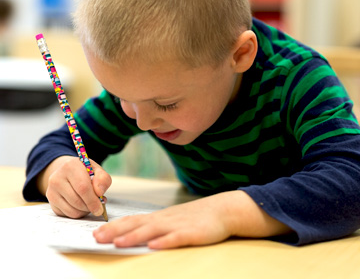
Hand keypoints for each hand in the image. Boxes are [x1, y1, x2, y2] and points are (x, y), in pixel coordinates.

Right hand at [36, 156, 111, 218]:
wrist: (67, 171)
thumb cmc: (85, 172)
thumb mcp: (97, 170)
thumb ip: (103, 179)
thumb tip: (99, 193)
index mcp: (70, 166)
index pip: (82, 187)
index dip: (93, 200)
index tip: (100, 208)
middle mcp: (57, 178)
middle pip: (77, 201)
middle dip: (90, 207)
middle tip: (97, 207)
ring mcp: (51, 191)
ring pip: (71, 210)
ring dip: (84, 211)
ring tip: (89, 203)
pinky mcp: (50, 201)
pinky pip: (67, 214)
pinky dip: (77, 213)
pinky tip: (81, 205)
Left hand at [93, 190, 290, 248]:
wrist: (222, 210)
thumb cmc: (195, 217)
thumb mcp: (173, 220)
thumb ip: (156, 226)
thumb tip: (134, 234)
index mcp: (160, 217)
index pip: (132, 220)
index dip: (114, 226)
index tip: (95, 232)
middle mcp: (166, 219)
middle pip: (137, 224)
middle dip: (116, 231)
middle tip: (97, 237)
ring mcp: (179, 225)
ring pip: (154, 230)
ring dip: (135, 236)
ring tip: (118, 242)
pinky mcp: (194, 233)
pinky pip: (178, 238)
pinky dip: (165, 241)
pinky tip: (154, 246)